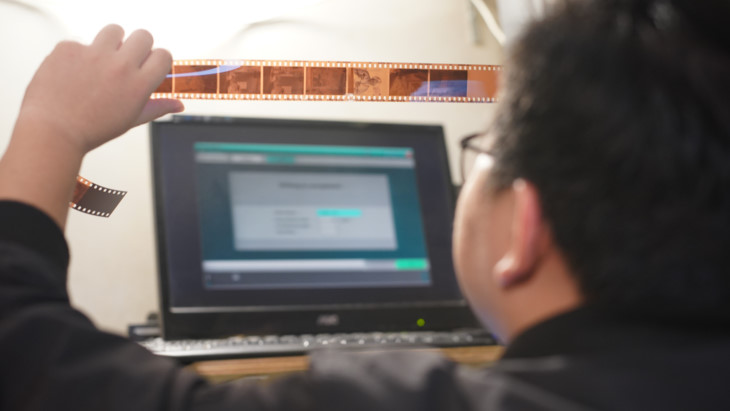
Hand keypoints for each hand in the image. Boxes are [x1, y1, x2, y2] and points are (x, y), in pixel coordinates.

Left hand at [17, 24, 183, 153]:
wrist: (53, 130)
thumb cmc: (92, 129)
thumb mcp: (130, 120)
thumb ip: (157, 107)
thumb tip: (178, 104)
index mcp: (139, 84)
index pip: (164, 55)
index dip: (157, 60)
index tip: (149, 65)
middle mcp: (120, 66)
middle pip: (143, 35)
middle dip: (138, 46)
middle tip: (126, 60)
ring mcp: (94, 54)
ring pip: (114, 30)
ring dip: (111, 43)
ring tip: (100, 63)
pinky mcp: (69, 48)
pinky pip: (81, 43)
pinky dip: (79, 55)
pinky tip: (73, 74)